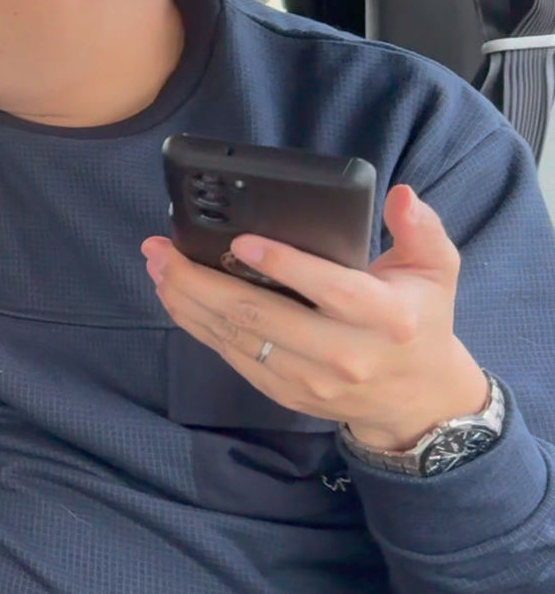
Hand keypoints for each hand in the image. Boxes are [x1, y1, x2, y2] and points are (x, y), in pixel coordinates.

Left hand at [142, 185, 489, 450]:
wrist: (416, 398)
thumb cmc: (419, 320)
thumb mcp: (435, 271)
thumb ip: (422, 229)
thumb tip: (401, 196)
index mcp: (386, 318)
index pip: (331, 290)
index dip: (284, 265)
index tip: (240, 242)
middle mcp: (345, 352)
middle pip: (262, 316)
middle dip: (202, 281)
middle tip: (163, 250)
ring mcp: (312, 378)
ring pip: (237, 337)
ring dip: (188, 301)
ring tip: (158, 267)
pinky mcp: (286, 392)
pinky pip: (232, 356)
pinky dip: (198, 325)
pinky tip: (176, 297)